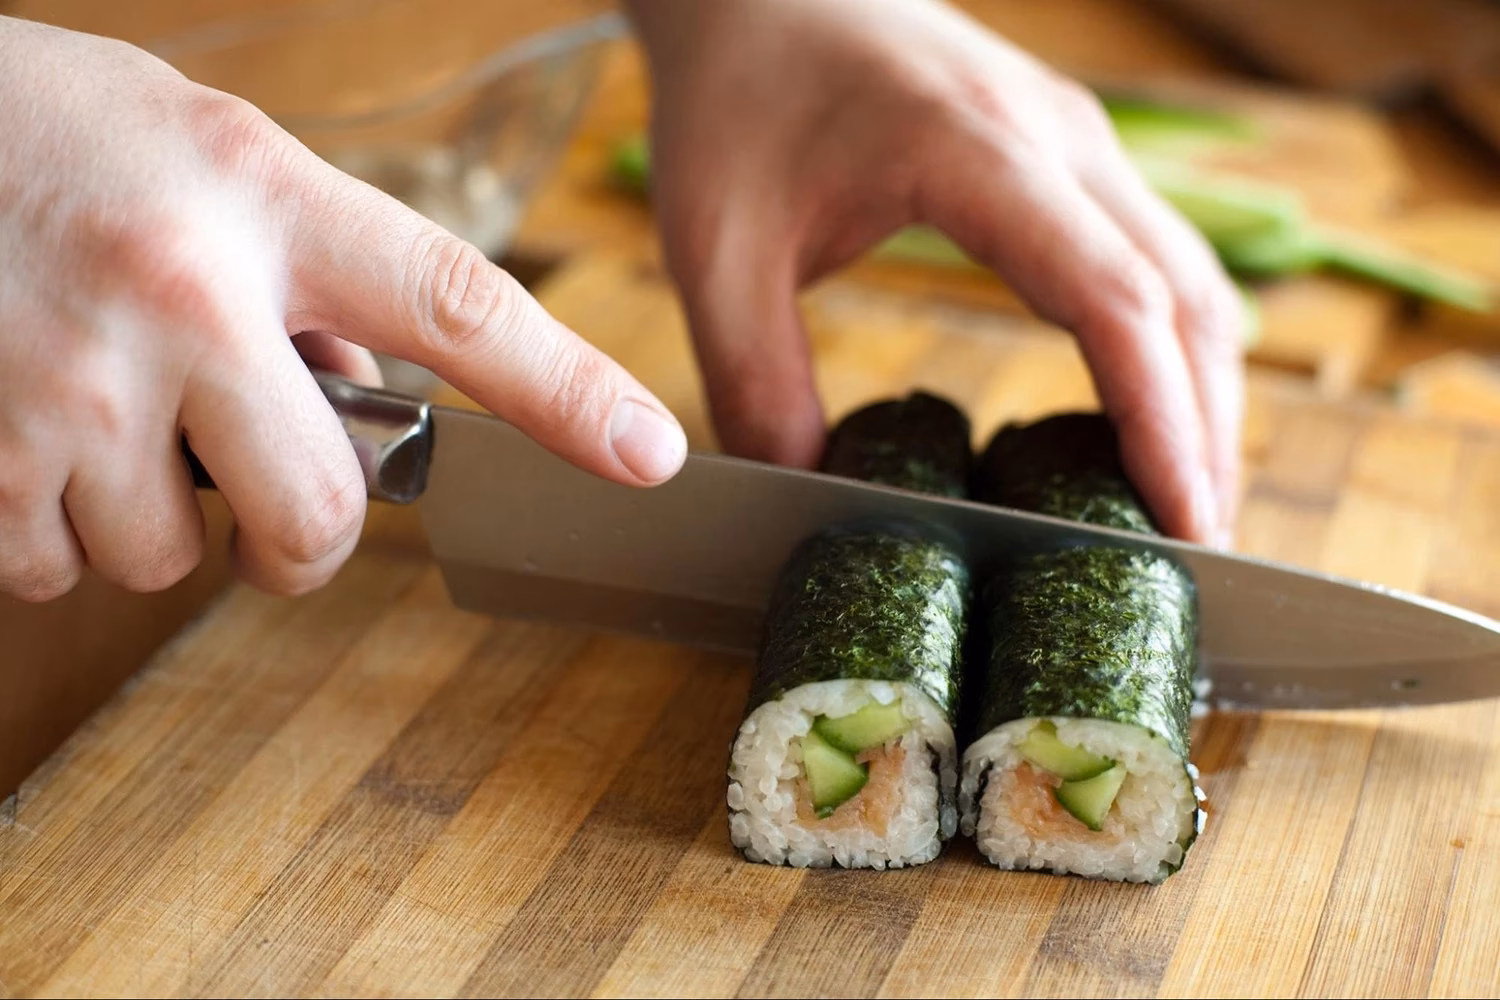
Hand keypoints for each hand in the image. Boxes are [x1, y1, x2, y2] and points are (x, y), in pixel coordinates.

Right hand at [0, 18, 684, 601]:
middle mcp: (182, 297)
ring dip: (152, 517)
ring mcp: (72, 385)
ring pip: (170, 558)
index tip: (648, 454)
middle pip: (323, 515)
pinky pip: (55, 570)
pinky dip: (51, 530)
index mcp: (268, 205)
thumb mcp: (216, 160)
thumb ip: (312, 272)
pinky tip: (33, 436)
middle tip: (270, 501)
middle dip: (303, 540)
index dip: (570, 391)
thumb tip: (360, 394)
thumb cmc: (56, 135)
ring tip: (102, 412)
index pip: (460, 309)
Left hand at [626, 0, 1242, 545]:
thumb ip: (754, 379)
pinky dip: (1169, 346)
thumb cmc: (737, 99)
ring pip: (1188, 276)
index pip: (1112, 297)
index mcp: (976, 153)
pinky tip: (1143, 415)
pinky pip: (1154, 257)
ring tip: (1182, 502)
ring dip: (1200, 389)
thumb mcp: (718, 250)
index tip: (1182, 520)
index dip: (1160, 418)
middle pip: (1185, 296)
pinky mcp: (1066, 155)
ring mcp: (1074, 140)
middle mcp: (1056, 139)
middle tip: (1196, 546)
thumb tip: (806, 497)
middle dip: (1204, 428)